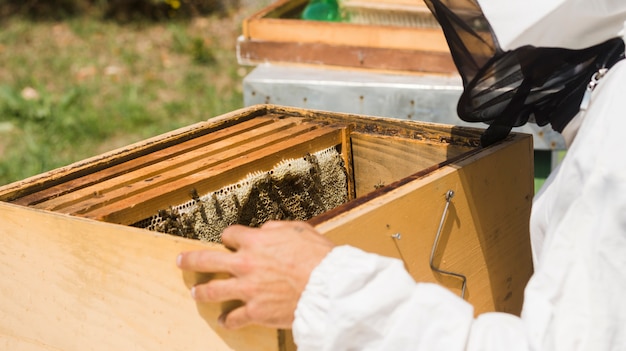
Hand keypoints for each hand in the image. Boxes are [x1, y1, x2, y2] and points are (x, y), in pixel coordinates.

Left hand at [176, 220, 334, 329]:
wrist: (327, 287)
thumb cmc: (318, 257)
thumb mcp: (299, 230)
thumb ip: (276, 228)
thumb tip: (264, 230)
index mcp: (255, 241)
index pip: (229, 235)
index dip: (228, 237)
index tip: (227, 240)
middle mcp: (245, 264)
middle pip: (207, 260)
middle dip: (190, 260)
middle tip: (181, 261)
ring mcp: (247, 289)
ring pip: (212, 290)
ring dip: (202, 291)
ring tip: (195, 292)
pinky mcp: (254, 311)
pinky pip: (233, 318)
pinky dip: (227, 320)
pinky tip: (223, 321)